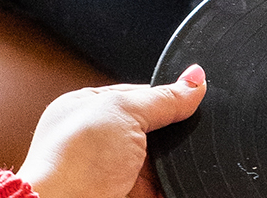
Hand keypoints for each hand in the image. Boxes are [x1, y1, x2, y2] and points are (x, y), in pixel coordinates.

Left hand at [16, 66, 207, 197]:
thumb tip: (195, 80)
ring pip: (162, 159)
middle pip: (153, 127)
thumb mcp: (122, 111)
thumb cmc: (72, 163)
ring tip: (175, 159)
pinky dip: (174, 182)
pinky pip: (164, 185)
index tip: (193, 95)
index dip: (166, 95)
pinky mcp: (129, 195)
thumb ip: (162, 97)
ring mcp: (113, 170)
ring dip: (174, 159)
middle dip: (172, 130)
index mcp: (87, 107)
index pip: (139, 93)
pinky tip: (176, 178)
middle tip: (182, 131)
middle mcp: (98, 139)